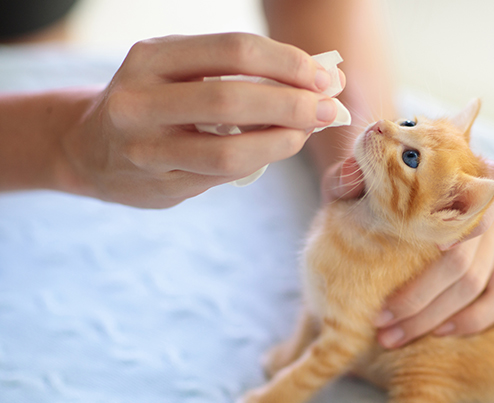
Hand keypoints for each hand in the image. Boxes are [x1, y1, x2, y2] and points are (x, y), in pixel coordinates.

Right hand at [61, 33, 340, 207]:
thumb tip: (323, 78)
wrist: (87, 149)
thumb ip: (241, 72)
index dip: (288, 63)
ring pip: (229, 150)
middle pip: (233, 99)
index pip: (233, 50)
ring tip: (306, 132)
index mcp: (151, 57)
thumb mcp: (182, 71)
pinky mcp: (158, 186)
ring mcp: (145, 149)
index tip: (325, 76)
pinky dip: (259, 161)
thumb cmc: (154, 101)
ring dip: (282, 141)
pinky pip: (223, 176)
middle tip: (329, 108)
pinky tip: (274, 148)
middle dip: (293, 104)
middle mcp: (139, 100)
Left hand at [323, 156, 493, 347]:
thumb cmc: (369, 193)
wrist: (382, 205)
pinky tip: (438, 333)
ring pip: (478, 284)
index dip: (468, 218)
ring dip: (435, 317)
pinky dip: (471, 321)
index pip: (491, 182)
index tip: (435, 247)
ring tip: (392, 337)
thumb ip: (348, 177)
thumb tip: (350, 179)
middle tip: (379, 321)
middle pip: (462, 257)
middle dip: (419, 297)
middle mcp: (487, 207)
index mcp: (461, 175)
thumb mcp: (353, 181)